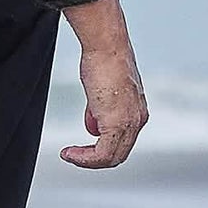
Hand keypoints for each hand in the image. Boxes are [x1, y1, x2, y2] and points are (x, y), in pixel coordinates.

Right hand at [61, 46, 147, 167]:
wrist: (107, 47)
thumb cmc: (104, 59)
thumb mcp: (102, 90)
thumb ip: (99, 111)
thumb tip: (93, 127)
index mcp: (137, 112)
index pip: (122, 141)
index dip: (101, 147)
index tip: (82, 146)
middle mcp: (137, 120)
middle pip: (118, 154)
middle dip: (93, 158)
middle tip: (73, 155)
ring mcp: (129, 123)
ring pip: (111, 158)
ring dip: (87, 160)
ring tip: (70, 155)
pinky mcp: (116, 124)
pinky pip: (102, 154)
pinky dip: (85, 158)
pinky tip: (70, 153)